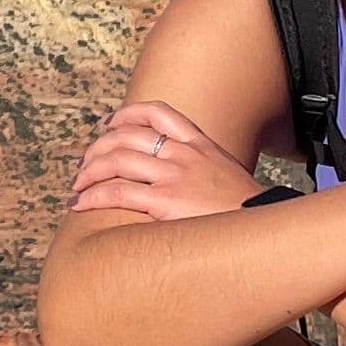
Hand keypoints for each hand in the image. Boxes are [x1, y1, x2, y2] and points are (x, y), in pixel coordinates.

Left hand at [68, 99, 262, 227]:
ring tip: (77, 187)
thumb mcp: (229, 180)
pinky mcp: (167, 202)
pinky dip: (92, 196)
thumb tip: (186, 186)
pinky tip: (81, 204)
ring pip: (116, 161)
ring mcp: (175, 176)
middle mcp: (185, 154)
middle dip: (98, 148)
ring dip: (89, 173)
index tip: (108, 124)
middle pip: (127, 136)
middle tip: (84, 166)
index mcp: (202, 145)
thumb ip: (205, 174)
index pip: (160, 113)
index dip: (128, 114)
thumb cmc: (249, 215)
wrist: (269, 232)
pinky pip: (117, 193)